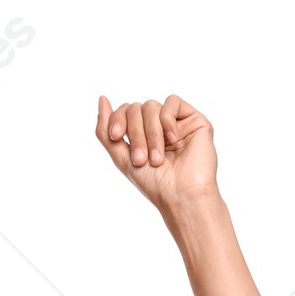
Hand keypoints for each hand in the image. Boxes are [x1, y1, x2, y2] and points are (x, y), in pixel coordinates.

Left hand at [96, 94, 217, 206]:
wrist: (181, 195)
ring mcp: (176, 122)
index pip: (125, 112)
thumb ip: (106, 131)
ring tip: (157, 158)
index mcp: (143, 135)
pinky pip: (172, 102)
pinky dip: (167, 120)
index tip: (116, 136)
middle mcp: (159, 127)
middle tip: (141, 159)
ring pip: (151, 106)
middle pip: (136, 108)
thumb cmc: (154, 184)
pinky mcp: (193, 119)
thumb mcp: (122, 158)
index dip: (117, 120)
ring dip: (151, 133)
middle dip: (135, 133)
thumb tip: (101, 99)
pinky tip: (173, 140)